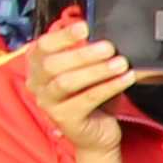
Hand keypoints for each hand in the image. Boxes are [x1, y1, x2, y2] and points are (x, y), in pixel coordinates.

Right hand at [21, 19, 137, 162]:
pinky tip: (126, 79)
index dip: (62, 36)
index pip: (43, 45)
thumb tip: (111, 33)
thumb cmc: (93, 97)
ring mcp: (48, 103)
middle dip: (82, 54)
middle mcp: (37, 83)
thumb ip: (92, 53)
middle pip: (52, 64)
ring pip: (66, 82)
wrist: (97, 135)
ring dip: (96, 70)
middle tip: (109, 47)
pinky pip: (86, 100)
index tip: (85, 27)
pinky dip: (108, 87)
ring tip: (121, 63)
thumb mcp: (89, 71)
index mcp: (38, 65)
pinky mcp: (64, 119)